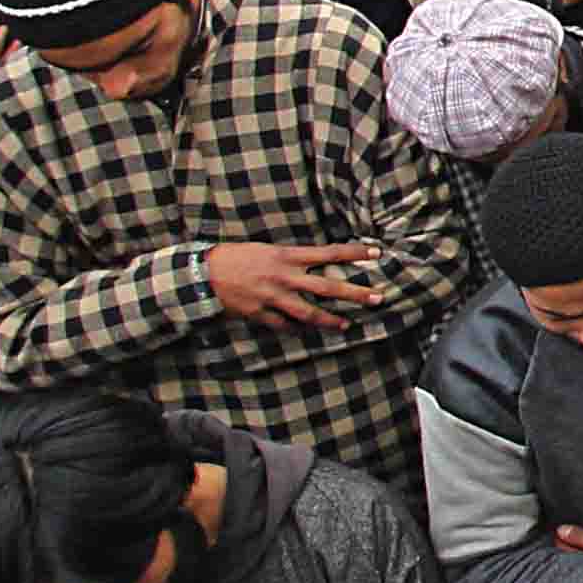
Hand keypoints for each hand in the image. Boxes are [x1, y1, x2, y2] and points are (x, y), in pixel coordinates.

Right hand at [204, 239, 376, 328]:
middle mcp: (285, 276)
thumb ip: (293, 259)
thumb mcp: (268, 249)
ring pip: (309, 313)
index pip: (329, 252)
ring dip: (331, 320)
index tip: (377, 253)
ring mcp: (273, 297)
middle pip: (328, 286)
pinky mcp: (260, 314)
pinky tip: (308, 333)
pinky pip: (284, 326)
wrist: (204, 273)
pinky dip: (296, 329)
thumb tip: (316, 262)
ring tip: (347, 325)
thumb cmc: (238, 256)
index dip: (355, 253)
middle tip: (378, 297)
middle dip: (355, 293)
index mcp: (287, 255)